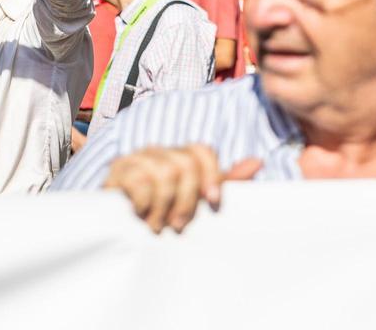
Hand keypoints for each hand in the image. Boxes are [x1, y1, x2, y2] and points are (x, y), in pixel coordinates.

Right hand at [102, 145, 261, 233]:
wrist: (120, 225)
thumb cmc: (161, 212)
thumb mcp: (196, 202)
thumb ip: (224, 182)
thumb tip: (258, 162)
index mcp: (179, 156)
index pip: (201, 150)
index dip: (211, 175)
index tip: (214, 203)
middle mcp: (159, 152)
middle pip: (185, 164)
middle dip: (186, 200)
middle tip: (179, 225)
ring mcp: (137, 158)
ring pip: (164, 172)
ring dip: (163, 206)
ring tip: (157, 225)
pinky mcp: (117, 170)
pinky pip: (139, 181)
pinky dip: (145, 203)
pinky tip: (140, 213)